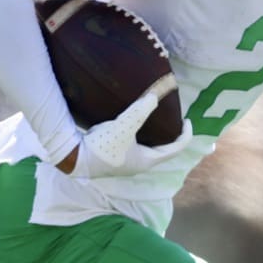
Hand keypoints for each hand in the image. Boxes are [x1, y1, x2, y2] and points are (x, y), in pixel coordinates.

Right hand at [65, 86, 191, 179]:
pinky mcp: (116, 159)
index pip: (176, 148)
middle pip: (164, 150)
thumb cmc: (102, 147)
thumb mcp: (123, 126)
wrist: (75, 158)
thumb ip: (140, 111)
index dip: (186, 134)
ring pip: (149, 148)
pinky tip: (134, 125)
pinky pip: (136, 147)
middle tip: (173, 119)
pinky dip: (141, 136)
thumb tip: (155, 96)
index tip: (187, 120)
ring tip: (156, 120)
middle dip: (171, 135)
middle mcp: (140, 165)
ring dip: (155, 136)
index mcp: (148, 161)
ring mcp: (127, 163)